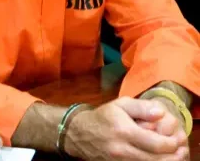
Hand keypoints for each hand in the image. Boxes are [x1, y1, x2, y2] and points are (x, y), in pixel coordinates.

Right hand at [64, 97, 188, 160]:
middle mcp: (121, 149)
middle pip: (156, 160)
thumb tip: (161, 113)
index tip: (176, 138)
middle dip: (173, 156)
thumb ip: (141, 107)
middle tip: (180, 150)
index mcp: (124, 131)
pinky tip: (156, 158)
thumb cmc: (103, 117)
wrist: (80, 134)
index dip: (172, 143)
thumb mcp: (120, 104)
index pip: (157, 143)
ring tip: (171, 155)